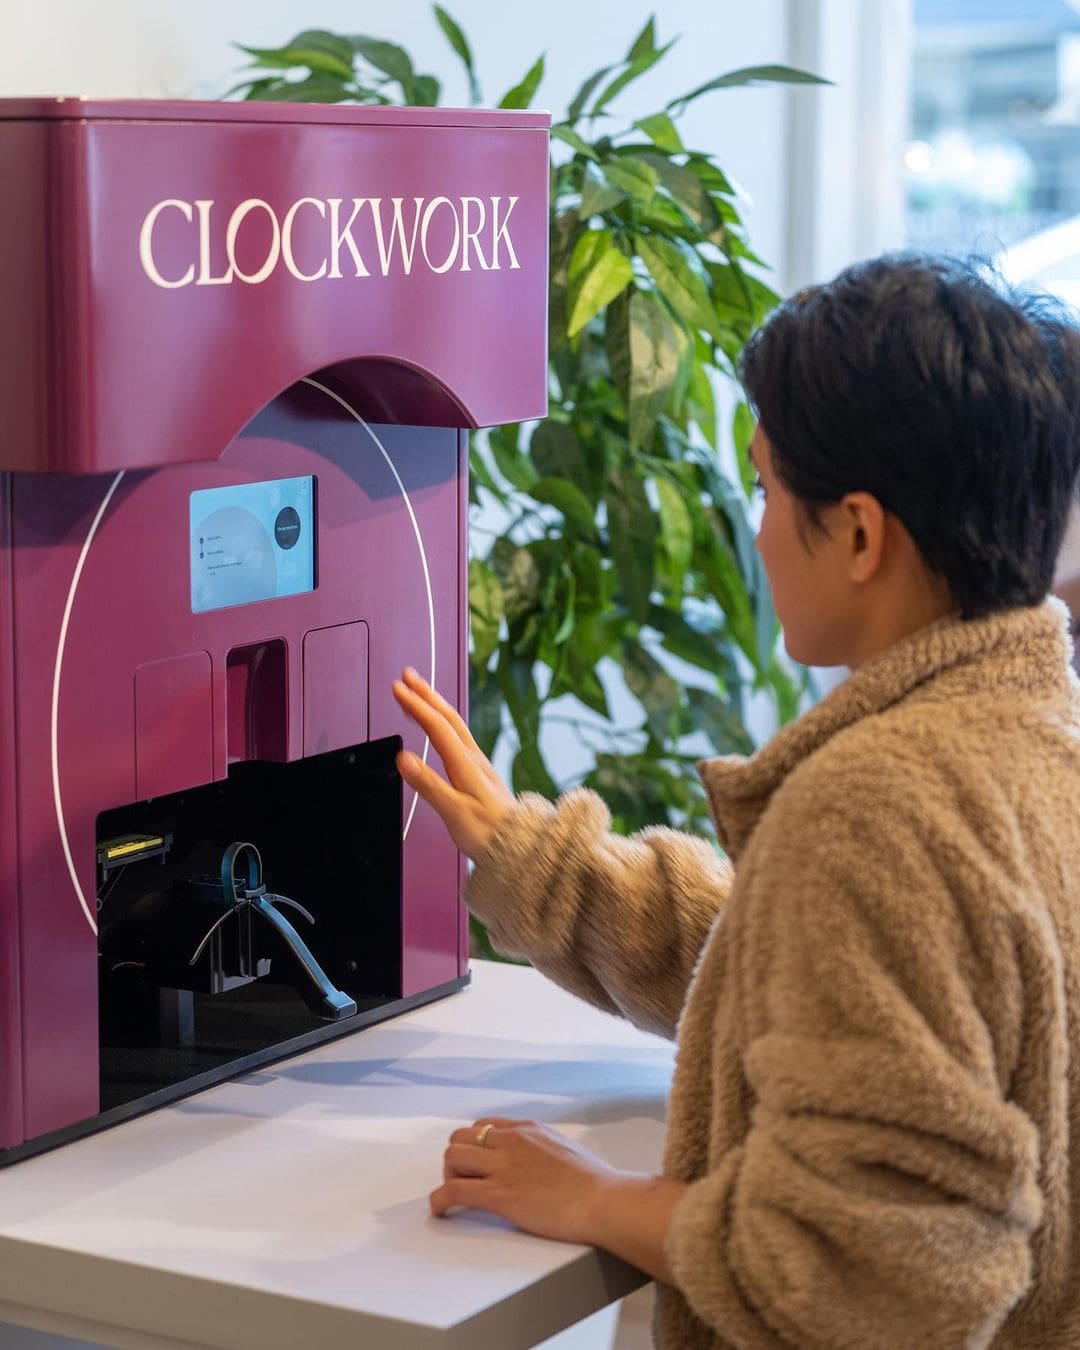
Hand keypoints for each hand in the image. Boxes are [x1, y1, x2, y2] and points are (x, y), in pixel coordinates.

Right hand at [391, 667, 513, 859]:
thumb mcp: (454, 812)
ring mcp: (478, 763)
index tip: (397, 689)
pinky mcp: (479, 771)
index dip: (416, 705)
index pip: (436, 726)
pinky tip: (440, 725)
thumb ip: (428, 784)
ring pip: (455, 724)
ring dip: (435, 704)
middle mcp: (473, 758)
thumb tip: (404, 759)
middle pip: (448, 717)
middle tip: (407, 675)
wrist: (519, 844)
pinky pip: (459, 736)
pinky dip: (443, 722)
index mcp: (465, 764)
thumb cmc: (488, 833)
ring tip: (419, 690)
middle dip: (426, 693)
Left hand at [431, 1117, 617, 1244]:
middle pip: (461, 1138)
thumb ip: (540, 1148)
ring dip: (448, 1177)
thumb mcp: (562, 1148)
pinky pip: (454, 1191)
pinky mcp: (499, 1193)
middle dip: (458, 1159)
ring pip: (452, 1157)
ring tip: (455, 1195)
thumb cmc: (593, 1182)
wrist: (601, 1200)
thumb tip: (532, 1159)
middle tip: (465, 1181)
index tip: (476, 1163)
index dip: (474, 1145)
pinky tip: (441, 1210)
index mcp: (528, 1129)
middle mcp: (511, 1141)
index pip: (483, 1126)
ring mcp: (504, 1166)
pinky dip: (440, 1200)